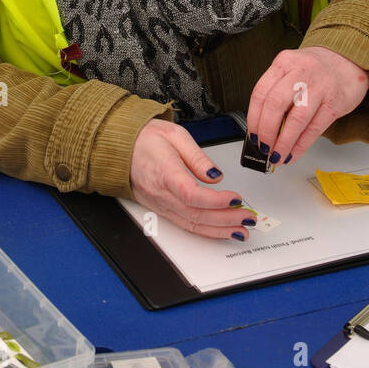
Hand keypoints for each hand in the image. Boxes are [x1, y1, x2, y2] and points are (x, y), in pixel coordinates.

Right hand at [129, 118, 254, 242]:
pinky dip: (206, 231)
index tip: (236, 199)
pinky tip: (221, 232)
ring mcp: (160, 205)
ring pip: (192, 224)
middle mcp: (161, 193)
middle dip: (226, 219)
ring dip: (219, 230)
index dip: (216, 201)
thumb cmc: (145, 139)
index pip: (192, 194)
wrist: (122, 148)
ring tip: (241, 231)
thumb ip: (198, 157)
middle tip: (247, 218)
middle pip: (196, 214)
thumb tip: (215, 175)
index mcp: (165, 172)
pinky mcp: (161, 210)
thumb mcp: (175, 135)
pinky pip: (185, 225)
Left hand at [245, 45, 368, 164]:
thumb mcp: (292, 70)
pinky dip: (301, 145)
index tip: (252, 136)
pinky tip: (293, 153)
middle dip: (266, 132)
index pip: (260, 93)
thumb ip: (277, 92)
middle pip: (275, 105)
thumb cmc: (317, 69)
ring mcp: (320, 86)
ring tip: (277, 155)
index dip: (253, 119)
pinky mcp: (334, 103)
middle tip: (263, 147)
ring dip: (283, 142)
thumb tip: (262, 128)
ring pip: (296, 119)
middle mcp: (301, 71)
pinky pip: (314, 128)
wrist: (350, 60)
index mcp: (285, 62)